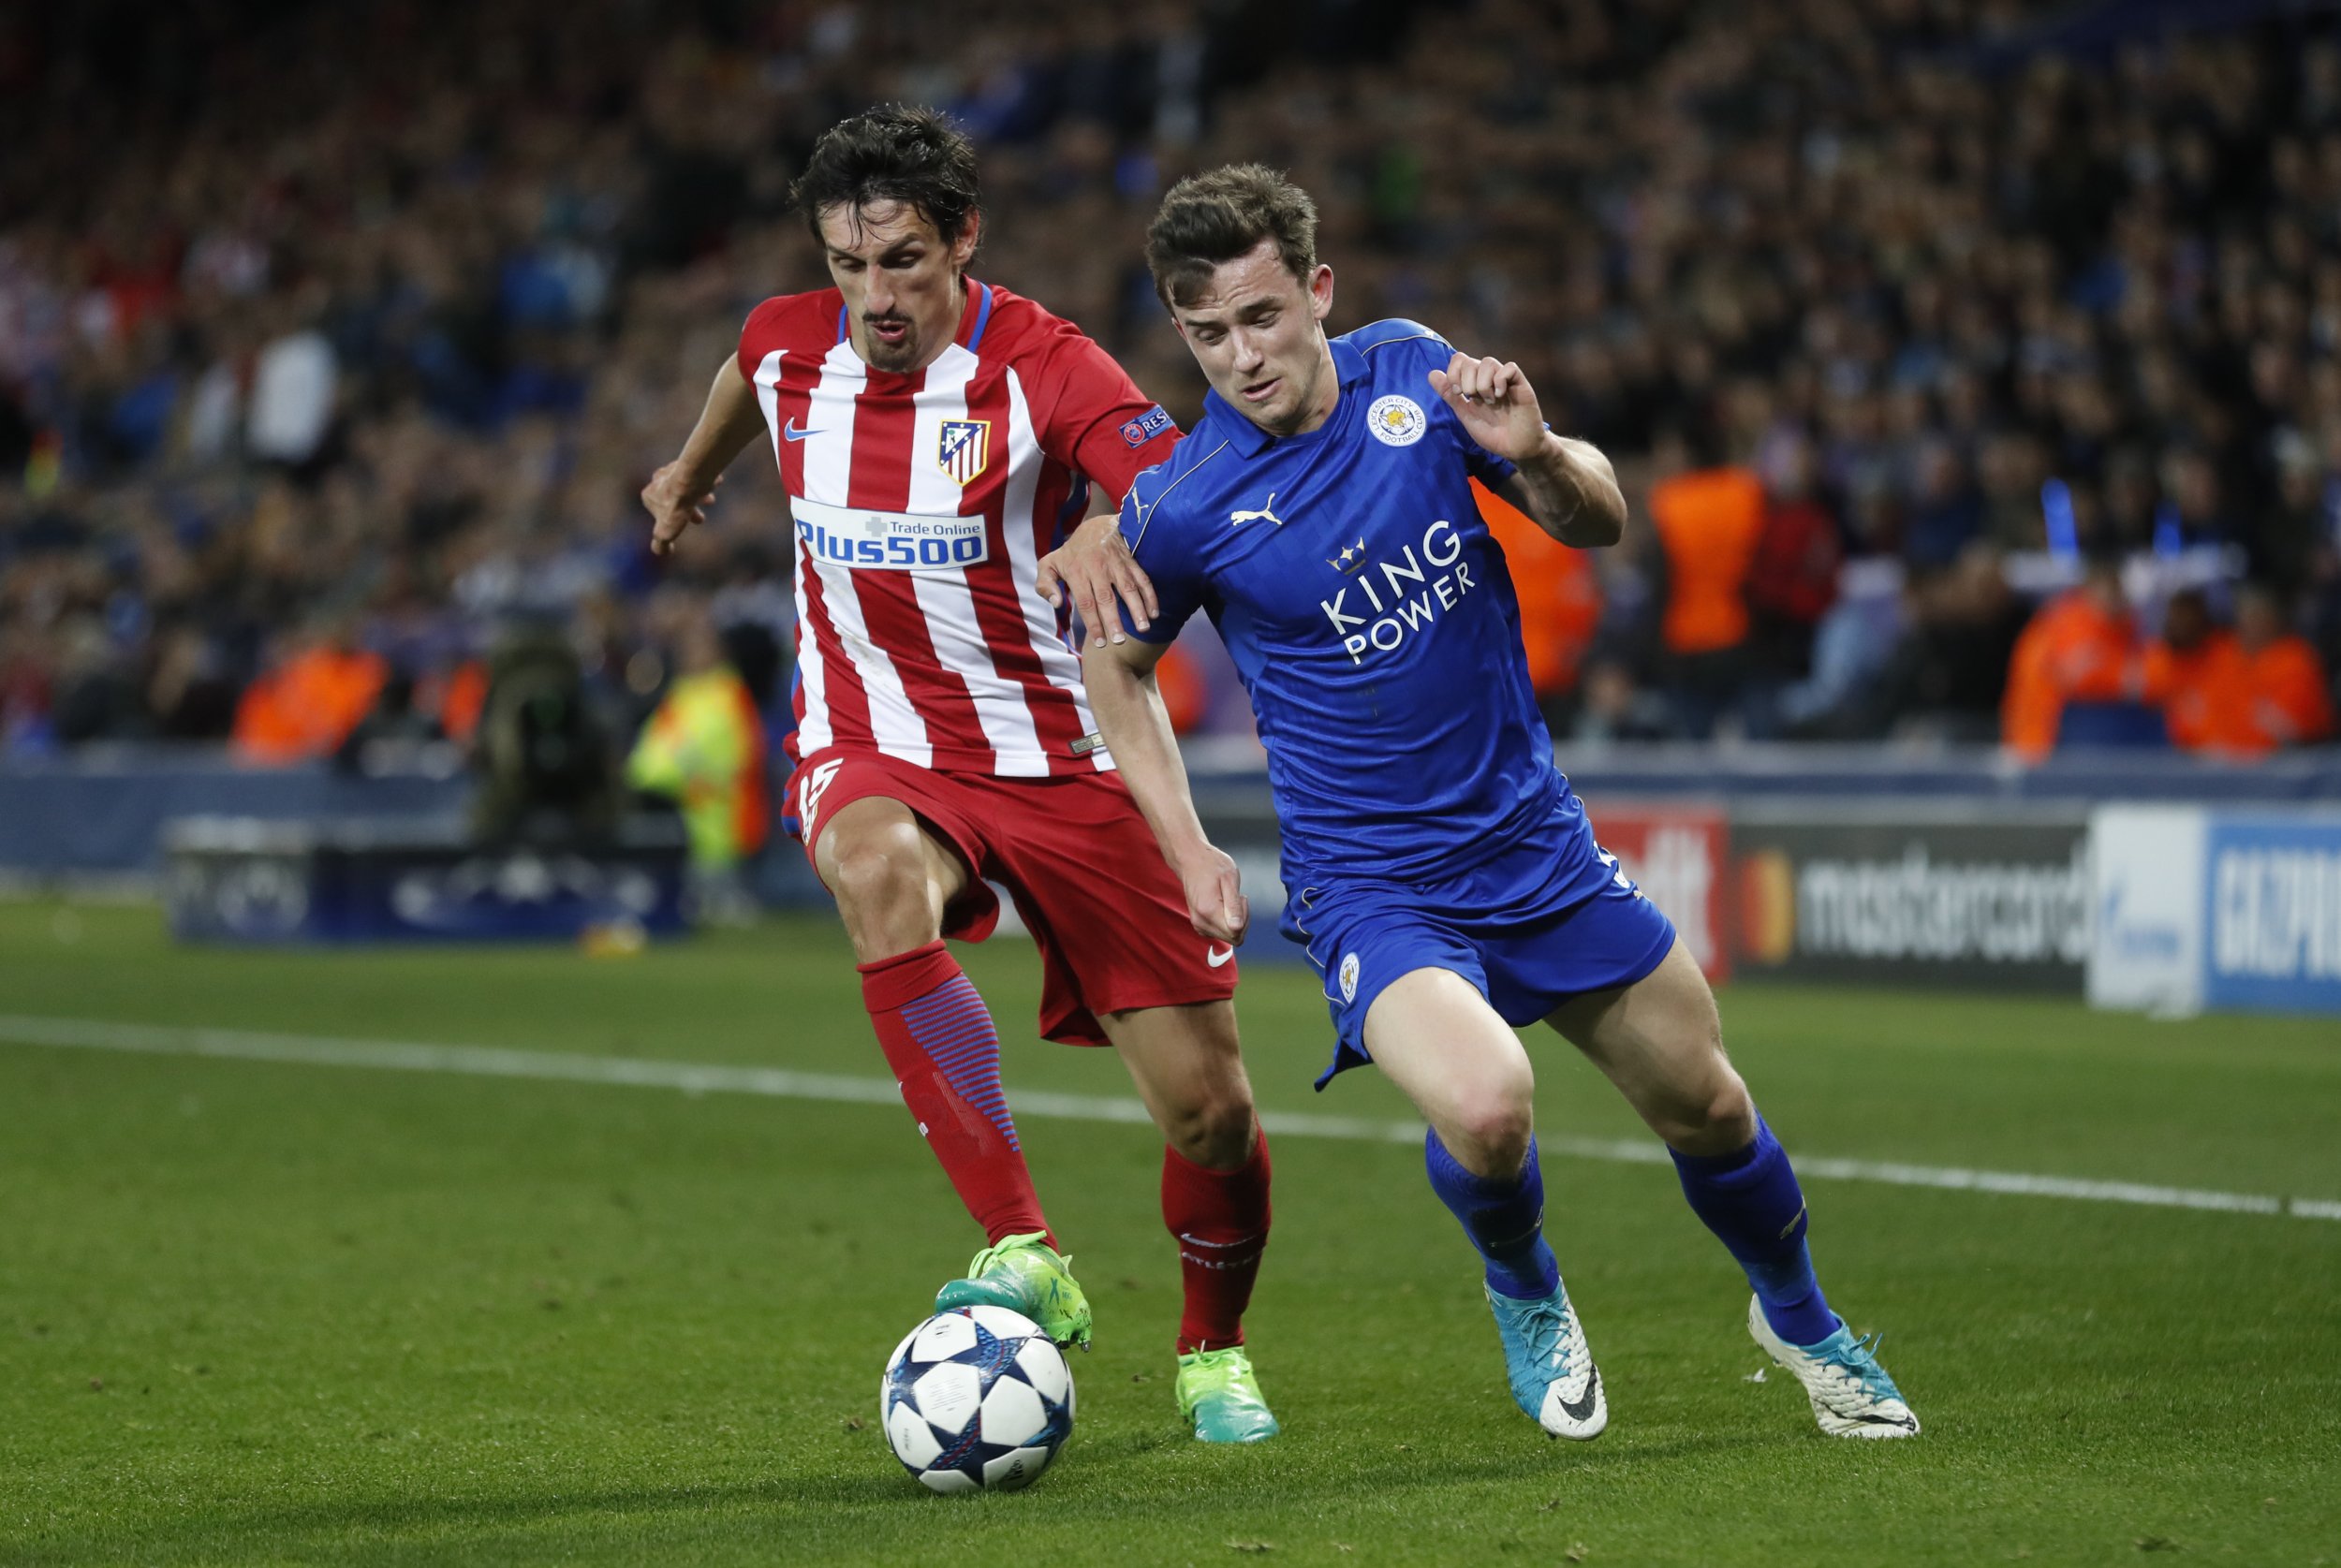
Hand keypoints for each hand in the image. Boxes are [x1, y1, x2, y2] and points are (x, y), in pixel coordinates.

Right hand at [643, 462, 718, 556]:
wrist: (691, 481)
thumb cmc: (677, 506)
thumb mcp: (666, 533)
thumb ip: (661, 544)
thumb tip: (663, 552)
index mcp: (649, 495)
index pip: (659, 511)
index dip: (673, 521)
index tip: (684, 526)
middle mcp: (658, 479)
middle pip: (674, 498)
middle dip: (688, 510)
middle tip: (701, 519)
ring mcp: (672, 469)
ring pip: (686, 484)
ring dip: (698, 494)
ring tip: (711, 500)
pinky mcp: (687, 462)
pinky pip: (697, 472)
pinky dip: (706, 480)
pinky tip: (716, 483)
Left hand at [1037, 511, 1157, 644]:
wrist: (1096, 525)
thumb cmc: (1071, 553)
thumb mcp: (1049, 563)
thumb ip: (1045, 584)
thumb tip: (1056, 604)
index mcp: (1077, 572)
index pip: (1085, 602)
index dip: (1093, 623)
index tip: (1100, 642)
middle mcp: (1097, 567)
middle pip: (1107, 597)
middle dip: (1114, 620)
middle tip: (1119, 641)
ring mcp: (1116, 563)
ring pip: (1128, 588)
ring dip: (1137, 609)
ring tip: (1143, 628)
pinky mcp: (1130, 560)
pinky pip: (1142, 578)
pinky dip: (1150, 595)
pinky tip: (1154, 612)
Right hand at [1173, 842, 1248, 946]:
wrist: (1191, 860)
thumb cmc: (1211, 865)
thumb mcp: (1229, 879)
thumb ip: (1233, 905)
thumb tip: (1237, 928)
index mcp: (1209, 911)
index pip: (1236, 933)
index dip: (1244, 918)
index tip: (1240, 899)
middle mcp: (1201, 922)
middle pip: (1233, 937)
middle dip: (1242, 921)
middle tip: (1237, 898)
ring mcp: (1198, 924)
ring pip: (1228, 937)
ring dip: (1234, 921)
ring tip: (1229, 899)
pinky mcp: (1199, 924)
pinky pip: (1220, 933)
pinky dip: (1226, 922)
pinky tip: (1224, 905)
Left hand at [1428, 352, 1547, 464]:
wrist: (1516, 449)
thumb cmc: (1493, 433)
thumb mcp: (1465, 414)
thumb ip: (1450, 395)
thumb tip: (1431, 374)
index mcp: (1474, 383)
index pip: (1459, 359)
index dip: (1453, 372)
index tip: (1458, 393)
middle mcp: (1489, 378)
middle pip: (1470, 361)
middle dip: (1466, 382)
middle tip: (1474, 399)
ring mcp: (1505, 380)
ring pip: (1488, 362)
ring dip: (1483, 383)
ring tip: (1489, 401)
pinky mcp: (1521, 385)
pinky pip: (1510, 368)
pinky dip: (1501, 380)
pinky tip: (1500, 395)